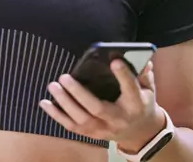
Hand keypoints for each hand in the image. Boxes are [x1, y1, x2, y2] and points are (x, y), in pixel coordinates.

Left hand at [39, 60, 166, 151]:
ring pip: (82, 120)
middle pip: (98, 108)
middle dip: (79, 93)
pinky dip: (57, 116)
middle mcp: (118, 119)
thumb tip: (143, 57)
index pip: (130, 89)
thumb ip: (143, 73)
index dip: (123, 76)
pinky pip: (72, 127)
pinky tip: (45, 103)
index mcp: (135, 104)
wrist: (140, 132)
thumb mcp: (148, 89)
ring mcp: (104, 129)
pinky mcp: (92, 135)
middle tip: (64, 77)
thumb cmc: (140, 103)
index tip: (114, 61)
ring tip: (53, 86)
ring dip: (65, 103)